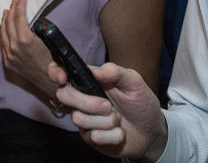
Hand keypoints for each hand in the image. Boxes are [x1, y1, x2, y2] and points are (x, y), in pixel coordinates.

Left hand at [0, 0, 56, 94]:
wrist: (49, 85)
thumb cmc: (53, 66)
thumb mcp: (55, 52)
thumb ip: (53, 50)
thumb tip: (58, 66)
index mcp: (25, 41)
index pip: (19, 18)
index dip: (20, 6)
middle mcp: (14, 47)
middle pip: (9, 22)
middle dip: (12, 9)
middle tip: (15, 1)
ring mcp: (9, 55)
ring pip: (3, 32)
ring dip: (5, 19)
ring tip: (7, 10)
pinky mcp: (7, 61)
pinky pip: (2, 43)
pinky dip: (3, 32)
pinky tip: (5, 27)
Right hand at [49, 61, 167, 160]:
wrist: (151, 131)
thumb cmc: (141, 103)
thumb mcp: (133, 82)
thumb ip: (115, 72)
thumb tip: (95, 69)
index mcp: (89, 81)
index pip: (61, 72)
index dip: (55, 72)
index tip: (62, 78)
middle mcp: (82, 99)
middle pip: (64, 95)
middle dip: (87, 102)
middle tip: (108, 106)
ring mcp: (84, 119)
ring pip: (79, 119)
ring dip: (106, 121)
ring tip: (118, 119)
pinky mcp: (90, 138)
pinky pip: (94, 136)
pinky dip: (113, 135)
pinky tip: (120, 133)